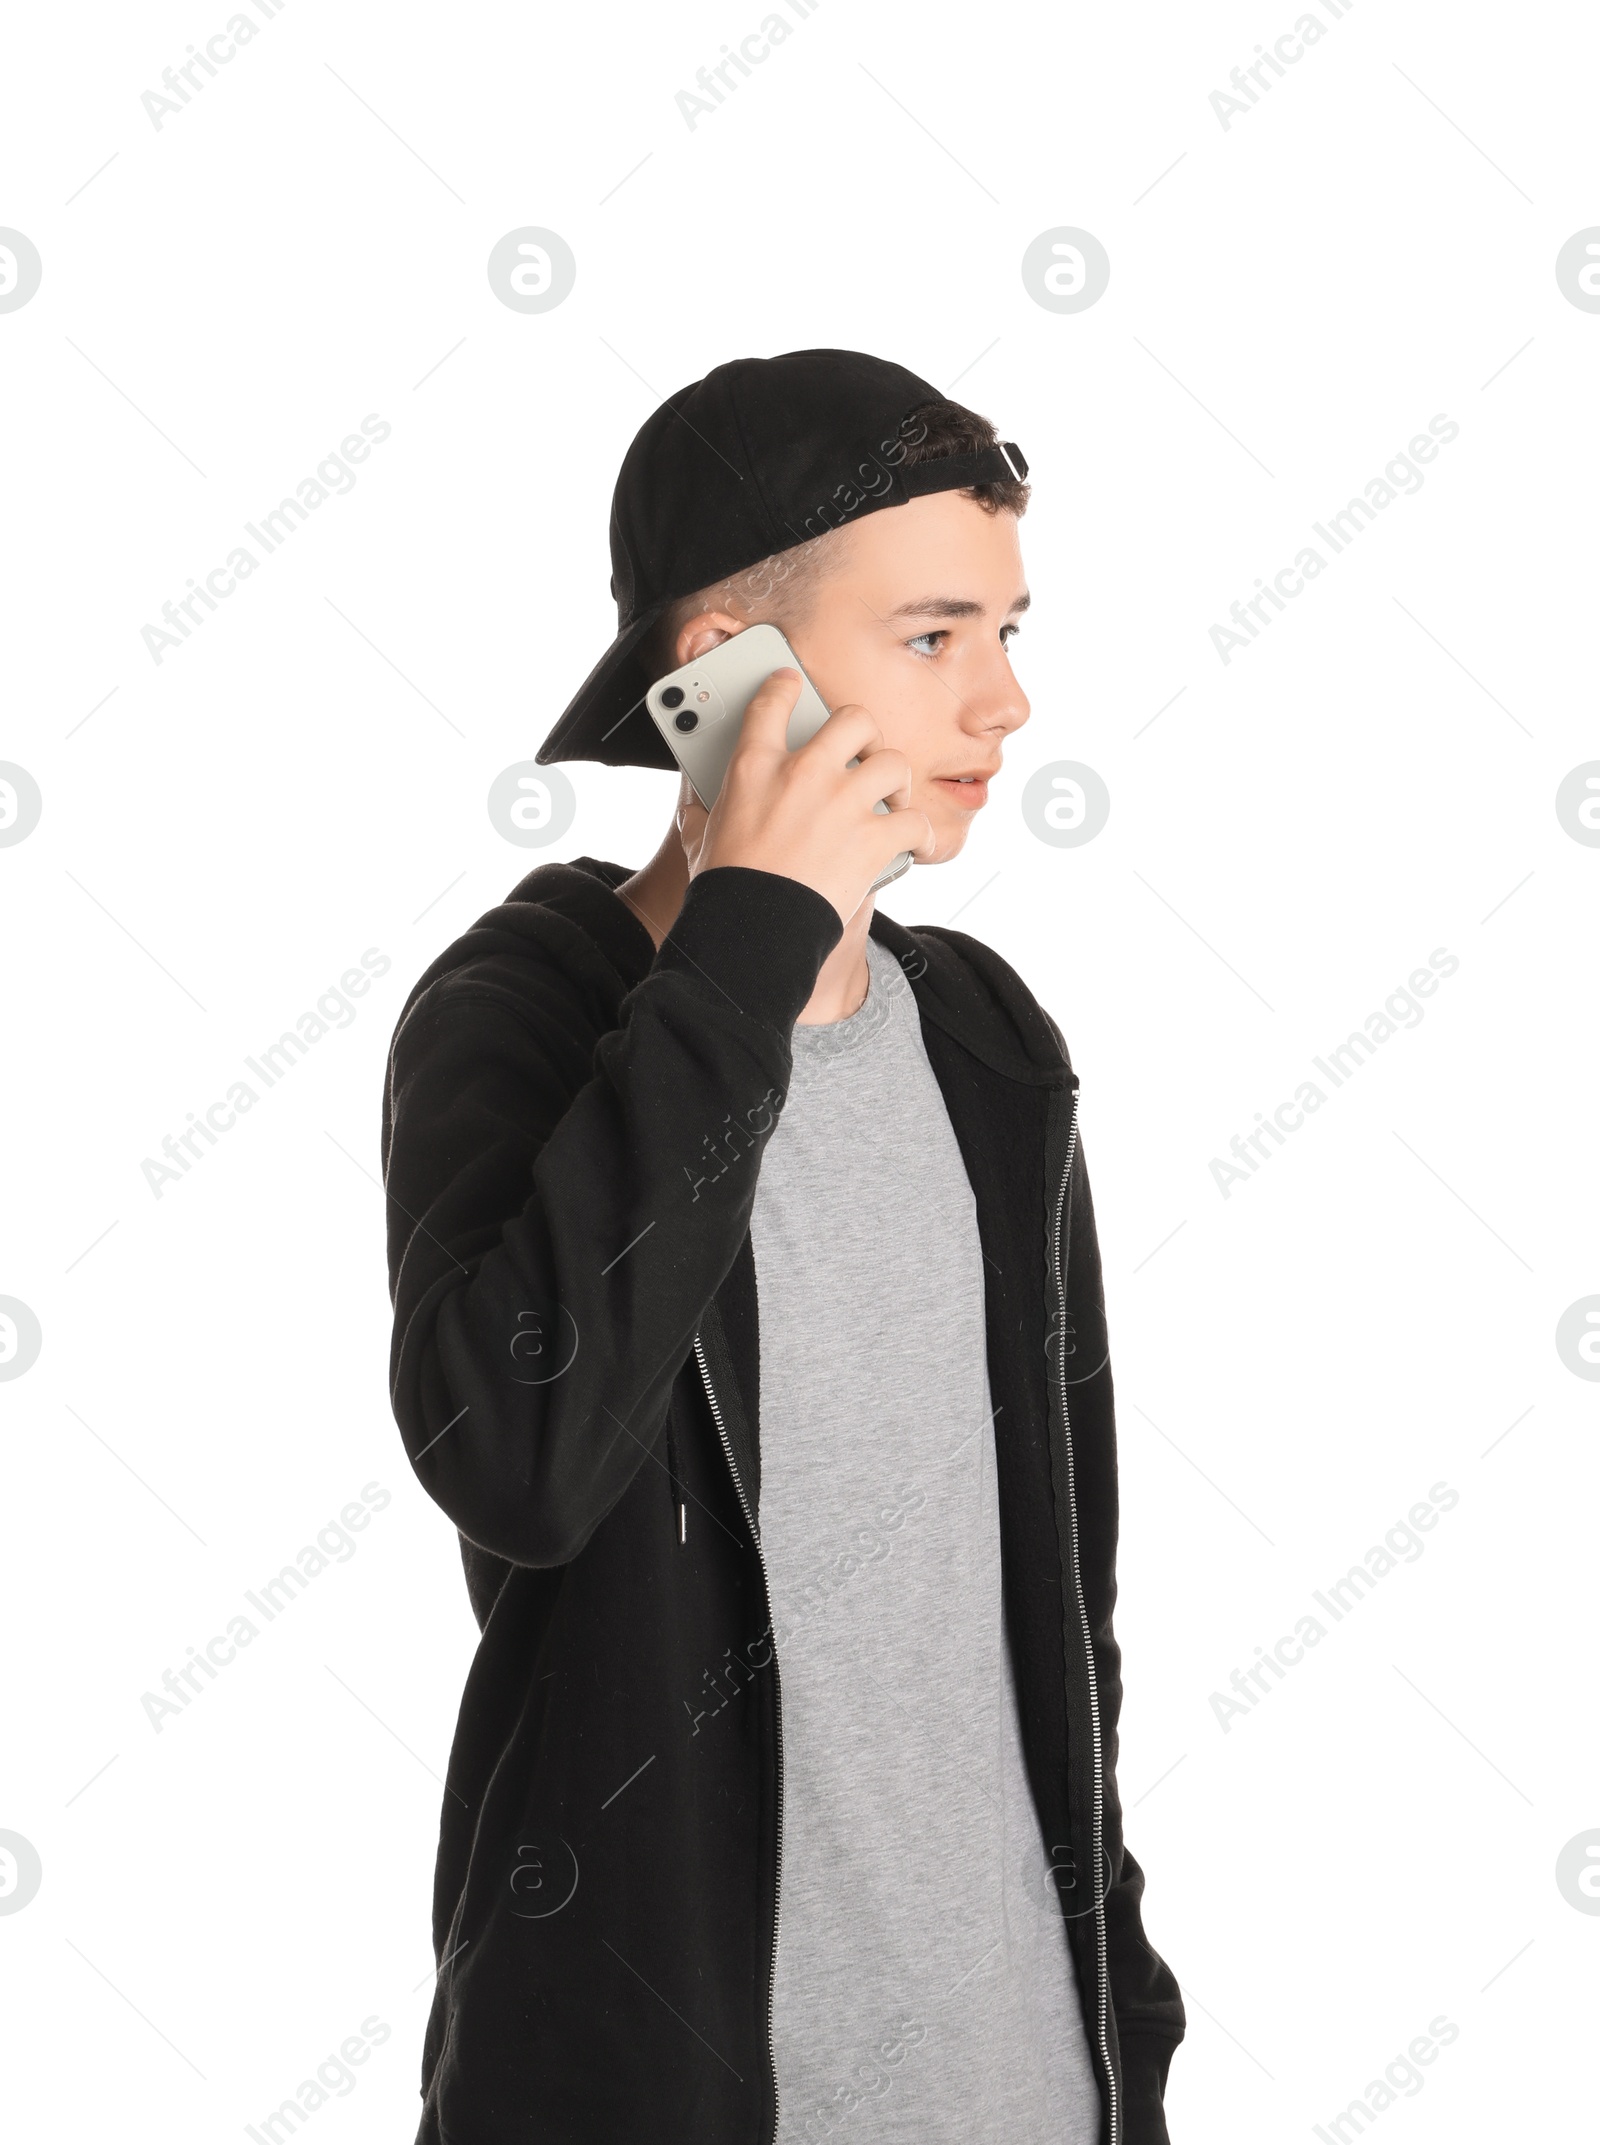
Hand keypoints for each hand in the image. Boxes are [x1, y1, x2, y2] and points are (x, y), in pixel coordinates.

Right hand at [676, 668, 935, 926]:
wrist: (752, 930)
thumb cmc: (725, 886)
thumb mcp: (700, 831)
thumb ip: (702, 800)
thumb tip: (696, 789)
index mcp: (755, 766)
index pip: (771, 702)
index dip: (784, 686)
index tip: (792, 683)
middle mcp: (804, 773)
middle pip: (853, 719)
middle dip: (863, 733)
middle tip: (862, 752)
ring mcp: (843, 804)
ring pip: (893, 762)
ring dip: (896, 781)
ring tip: (891, 799)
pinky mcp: (873, 839)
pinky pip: (915, 822)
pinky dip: (921, 835)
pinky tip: (917, 843)